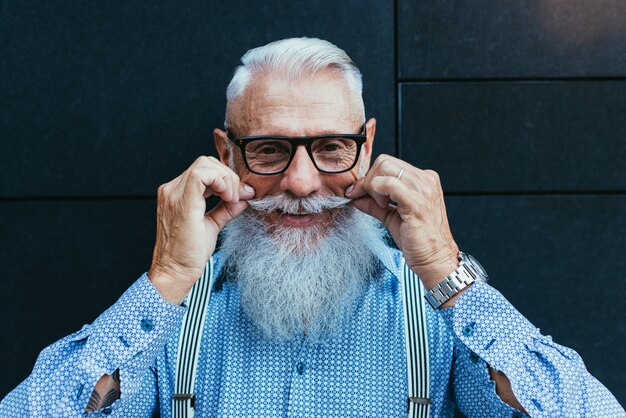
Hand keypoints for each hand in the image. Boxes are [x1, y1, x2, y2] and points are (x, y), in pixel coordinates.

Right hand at [148, 156, 254, 303]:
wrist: (176, 272)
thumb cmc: (189, 253)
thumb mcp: (212, 224)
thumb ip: (226, 208)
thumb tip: (244, 197)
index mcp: (177, 193)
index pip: (205, 169)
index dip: (226, 177)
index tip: (238, 196)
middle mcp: (172, 189)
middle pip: (206, 162)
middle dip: (228, 176)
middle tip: (236, 198)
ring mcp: (174, 194)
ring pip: (205, 164)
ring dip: (226, 179)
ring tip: (231, 200)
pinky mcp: (182, 201)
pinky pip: (201, 174)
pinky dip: (221, 182)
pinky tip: (228, 198)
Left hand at [345, 155, 458, 289]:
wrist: (436, 260)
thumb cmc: (418, 241)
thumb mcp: (391, 217)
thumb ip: (374, 204)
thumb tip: (354, 196)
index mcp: (423, 180)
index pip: (389, 164)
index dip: (370, 177)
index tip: (357, 193)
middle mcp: (425, 180)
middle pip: (385, 161)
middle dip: (368, 179)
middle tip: (364, 198)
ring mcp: (423, 189)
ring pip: (385, 168)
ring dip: (372, 185)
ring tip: (378, 204)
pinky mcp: (417, 202)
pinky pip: (389, 184)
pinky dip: (377, 191)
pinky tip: (381, 205)